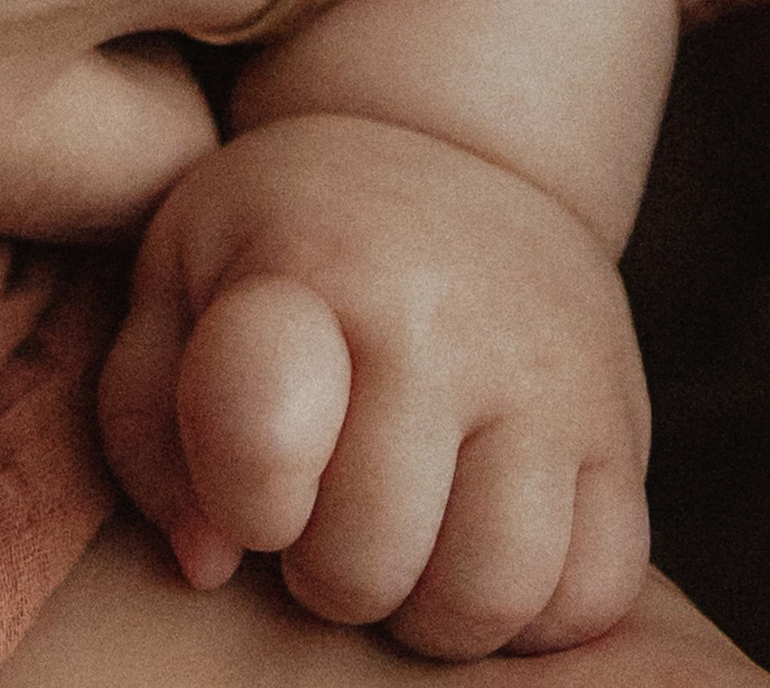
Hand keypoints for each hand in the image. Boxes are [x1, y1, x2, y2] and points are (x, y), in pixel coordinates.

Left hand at [100, 115, 651, 658]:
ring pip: (491, 593)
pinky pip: (593, 592)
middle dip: (323, 576)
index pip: (260, 437)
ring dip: (426, 613)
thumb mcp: (180, 275)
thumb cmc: (285, 240)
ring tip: (399, 549)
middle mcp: (436, 317)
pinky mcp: (621, 430)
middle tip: (319, 524)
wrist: (448, 154)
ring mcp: (545, 376)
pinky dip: (534, 614)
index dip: (241, 499)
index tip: (249, 479)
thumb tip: (209, 562)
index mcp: (307, 263)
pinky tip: (478, 549)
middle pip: (367, 559)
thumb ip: (148, 419)